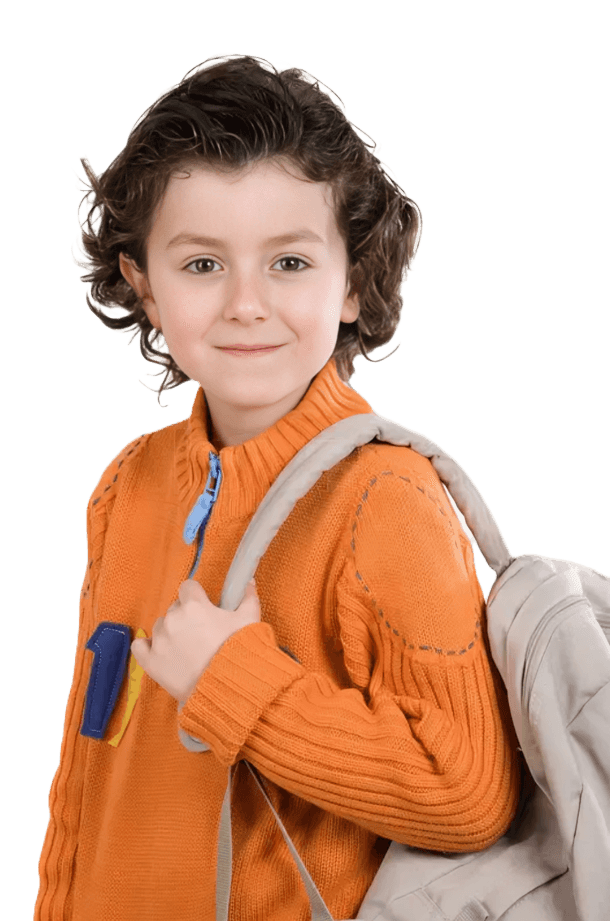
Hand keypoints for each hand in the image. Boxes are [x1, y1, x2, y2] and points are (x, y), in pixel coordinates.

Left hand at [131, 578, 260, 703]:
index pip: (188, 587)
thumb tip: (248, 583)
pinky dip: (147, 647)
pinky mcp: (151, 662)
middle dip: (186, 617)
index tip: (205, 609)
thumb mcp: (250, 620)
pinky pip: (139, 646)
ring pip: (160, 626)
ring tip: (187, 649)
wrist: (230, 687)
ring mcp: (159, 640)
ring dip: (171, 632)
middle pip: (175, 608)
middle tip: (201, 633)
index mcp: (193, 605)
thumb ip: (248, 597)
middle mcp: (172, 619)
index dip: (197, 597)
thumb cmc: (240, 651)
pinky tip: (161, 651)